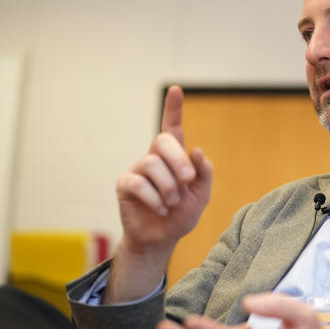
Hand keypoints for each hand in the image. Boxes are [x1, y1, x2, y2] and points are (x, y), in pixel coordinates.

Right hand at [106, 85, 212, 301]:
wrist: (161, 240)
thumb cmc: (181, 215)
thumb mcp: (201, 194)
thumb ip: (204, 173)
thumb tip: (197, 150)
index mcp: (174, 157)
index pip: (172, 127)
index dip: (173, 108)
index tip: (177, 89)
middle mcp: (154, 158)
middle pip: (162, 140)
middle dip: (178, 160)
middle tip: (186, 180)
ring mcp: (138, 169)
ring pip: (152, 164)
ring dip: (168, 187)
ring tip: (171, 203)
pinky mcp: (125, 184)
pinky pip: (138, 183)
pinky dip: (154, 198)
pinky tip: (160, 208)